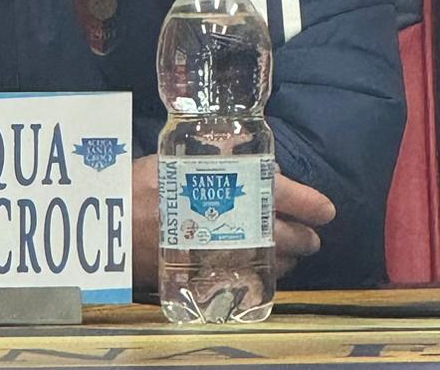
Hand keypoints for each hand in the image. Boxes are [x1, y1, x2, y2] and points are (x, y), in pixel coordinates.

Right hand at [130, 157, 335, 286]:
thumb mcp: (182, 160)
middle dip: (304, 238)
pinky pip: (246, 278)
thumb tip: (260, 171)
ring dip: (286, 258)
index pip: (282, 192)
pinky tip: (262, 270)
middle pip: (284, 233)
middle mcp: (232, 219)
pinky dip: (260, 274)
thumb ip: (222, 164)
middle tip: (311, 239)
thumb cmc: (143, 182)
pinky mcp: (208, 274)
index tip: (326, 210)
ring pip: (270, 259)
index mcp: (228, 184)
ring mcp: (222, 250)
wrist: (113, 220)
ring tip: (290, 255)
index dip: (309, 202)